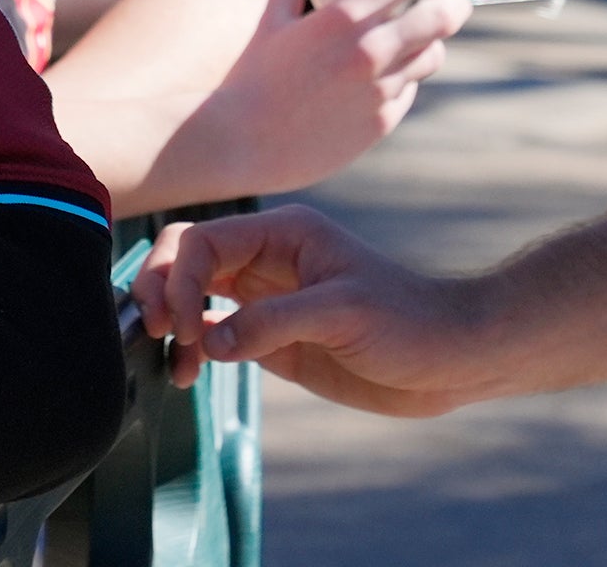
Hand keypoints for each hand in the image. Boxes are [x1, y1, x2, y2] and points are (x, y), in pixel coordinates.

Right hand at [132, 205, 499, 414]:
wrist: (451, 359)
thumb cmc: (409, 321)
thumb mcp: (343, 313)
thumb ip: (273, 323)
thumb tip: (210, 342)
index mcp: (281, 235)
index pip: (202, 242)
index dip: (177, 280)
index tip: (180, 327)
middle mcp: (266, 262)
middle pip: (186, 260)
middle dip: (160, 291)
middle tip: (155, 335)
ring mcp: (267, 302)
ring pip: (194, 296)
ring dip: (173, 324)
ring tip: (178, 366)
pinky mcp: (273, 340)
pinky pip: (217, 334)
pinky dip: (194, 348)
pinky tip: (190, 370)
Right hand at [182, 0, 468, 196]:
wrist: (244, 143)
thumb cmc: (253, 75)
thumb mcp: (270, 18)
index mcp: (342, 19)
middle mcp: (369, 53)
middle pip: (438, 18)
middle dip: (456, 1)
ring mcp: (379, 91)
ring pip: (431, 57)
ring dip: (435, 40)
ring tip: (428, 34)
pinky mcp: (382, 122)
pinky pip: (408, 89)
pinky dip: (406, 75)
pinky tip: (392, 71)